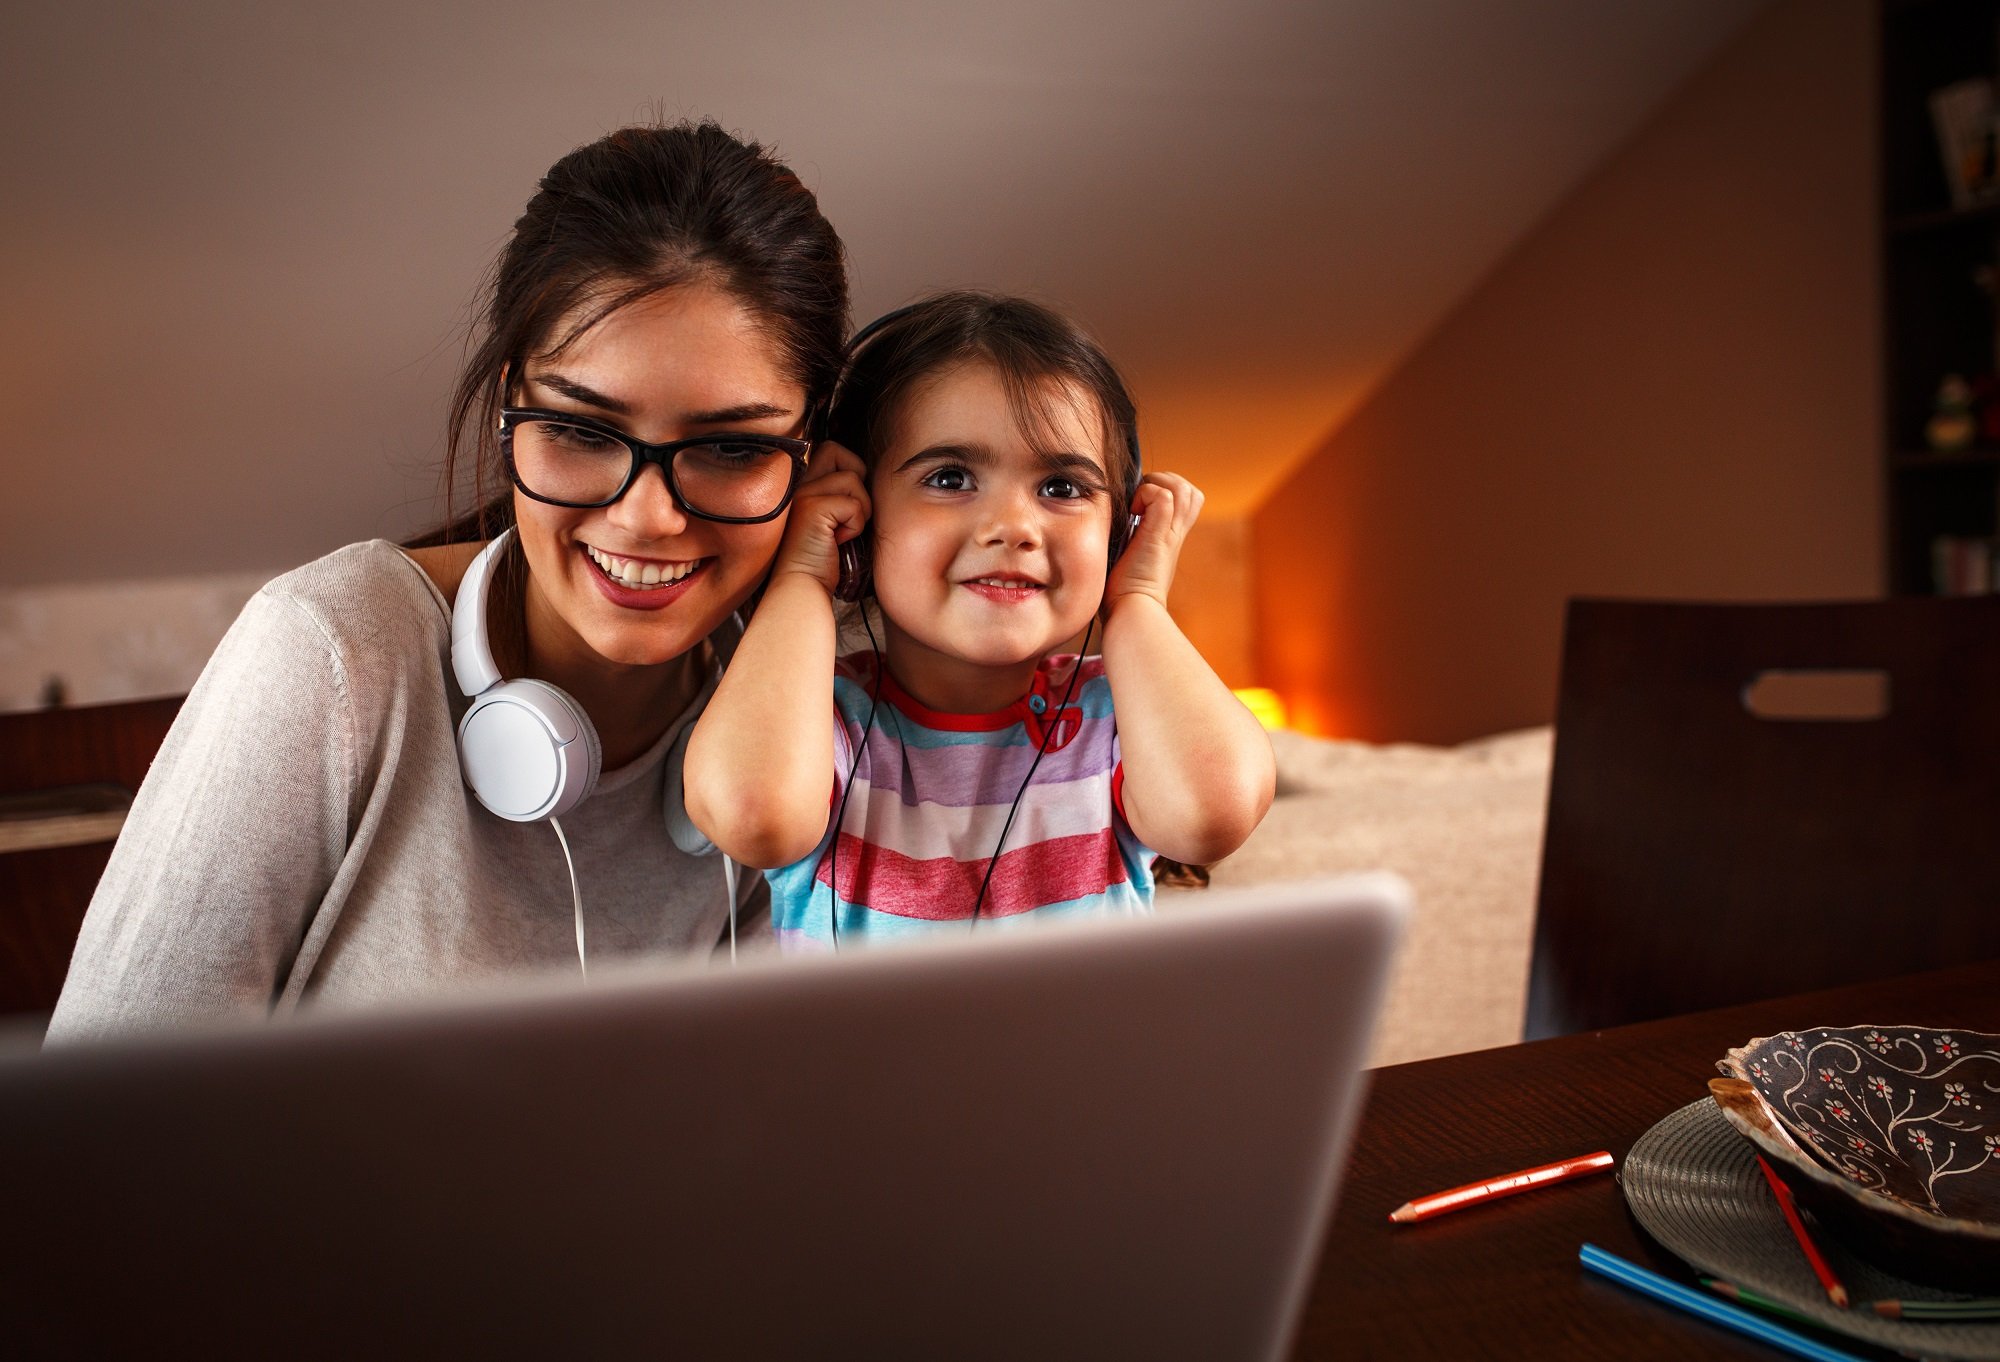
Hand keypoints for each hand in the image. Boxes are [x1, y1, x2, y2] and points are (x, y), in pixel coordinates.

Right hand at [771, 441, 869, 593]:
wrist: (801, 587)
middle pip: (835, 449)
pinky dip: (856, 525)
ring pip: (852, 478)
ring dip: (860, 509)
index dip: (847, 470)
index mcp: (797, 483)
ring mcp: (802, 493)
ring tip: (842, 532)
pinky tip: (839, 541)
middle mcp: (795, 483)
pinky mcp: (812, 508)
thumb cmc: (820, 559)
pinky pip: (854, 504)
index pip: (828, 450)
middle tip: (848, 511)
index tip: (845, 505)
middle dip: (855, 477)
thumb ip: (836, 493)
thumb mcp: (827, 518)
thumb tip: (863, 476)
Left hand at [1106, 471, 1201, 608]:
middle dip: (1164, 483)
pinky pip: (1163, 495)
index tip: (1139, 507)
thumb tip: (1113, 522)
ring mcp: (1170, 533)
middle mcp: (1175, 533)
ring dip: (1156, 485)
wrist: (1131, 610)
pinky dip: (1145, 495)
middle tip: (1139, 502)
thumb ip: (1128, 539)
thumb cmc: (1122, 592)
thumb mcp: (1129, 557)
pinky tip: (1131, 514)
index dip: (1165, 493)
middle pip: (1190, 490)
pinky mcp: (1160, 534)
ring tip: (1137, 506)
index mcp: (1169, 538)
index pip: (1184, 501)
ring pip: (1182, 487)